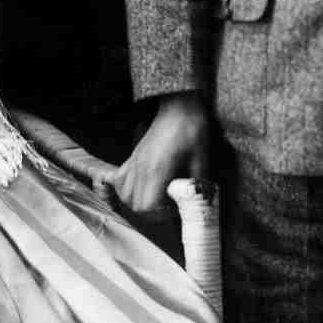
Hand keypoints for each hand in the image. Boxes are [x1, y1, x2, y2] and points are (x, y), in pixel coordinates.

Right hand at [110, 94, 209, 214]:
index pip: (146, 206)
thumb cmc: (192, 130)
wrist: (179, 107)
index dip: (160, 215)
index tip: (174, 208)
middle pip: (134, 204)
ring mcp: (134, 161)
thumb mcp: (201, 159)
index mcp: (158, 170)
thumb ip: (197, 184)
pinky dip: (127, 188)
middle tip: (168, 204)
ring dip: (139, 202)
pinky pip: (120, 179)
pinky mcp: (133, 156)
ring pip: (125, 194)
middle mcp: (141, 168)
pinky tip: (143, 187)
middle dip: (151, 212)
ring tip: (157, 197)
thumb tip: (198, 203)